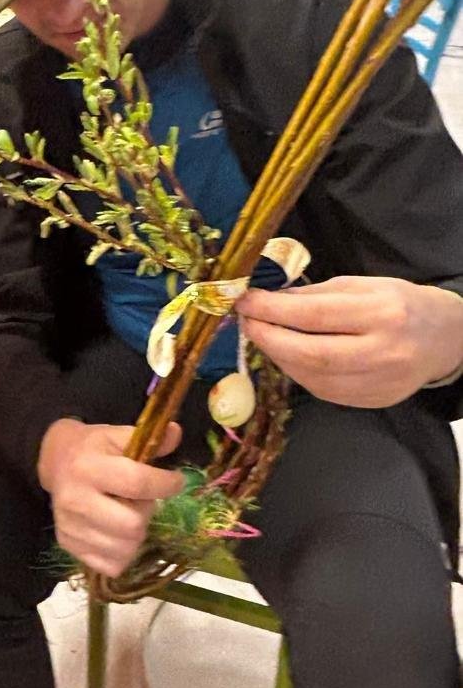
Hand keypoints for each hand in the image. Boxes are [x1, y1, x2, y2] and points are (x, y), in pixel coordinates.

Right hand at [37, 418, 181, 578]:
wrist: (55, 462)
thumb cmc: (92, 448)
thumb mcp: (116, 435)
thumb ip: (149, 439)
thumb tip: (176, 433)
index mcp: (88, 467)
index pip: (136, 483)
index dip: (165, 484)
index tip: (176, 481)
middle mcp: (75, 499)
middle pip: (132, 525)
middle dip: (146, 513)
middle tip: (142, 501)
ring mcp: (70, 526)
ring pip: (124, 549)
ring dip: (137, 535)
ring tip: (129, 514)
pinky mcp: (67, 544)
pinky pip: (111, 565)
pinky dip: (123, 553)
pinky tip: (117, 533)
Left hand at [238, 277, 462, 407]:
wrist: (444, 338)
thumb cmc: (401, 303)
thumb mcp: (363, 285)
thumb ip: (316, 294)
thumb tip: (269, 300)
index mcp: (382, 313)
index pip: (314, 316)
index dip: (272, 310)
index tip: (245, 301)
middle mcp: (382, 351)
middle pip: (310, 354)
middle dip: (268, 338)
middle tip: (246, 321)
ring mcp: (379, 383)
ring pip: (313, 378)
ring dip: (279, 358)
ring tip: (263, 337)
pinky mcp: (374, 402)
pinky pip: (324, 392)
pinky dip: (298, 374)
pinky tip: (287, 357)